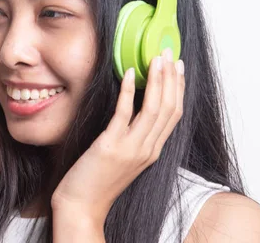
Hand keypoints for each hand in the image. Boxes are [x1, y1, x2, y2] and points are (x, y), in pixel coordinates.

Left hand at [51, 48, 184, 224]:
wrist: (81, 206)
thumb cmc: (97, 180)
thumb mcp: (124, 157)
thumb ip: (133, 136)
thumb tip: (133, 108)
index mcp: (152, 151)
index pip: (174, 114)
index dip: (178, 88)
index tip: (177, 66)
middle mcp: (147, 149)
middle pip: (169, 108)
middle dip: (171, 78)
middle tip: (169, 54)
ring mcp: (131, 148)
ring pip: (154, 109)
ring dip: (156, 80)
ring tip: (155, 59)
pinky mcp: (111, 146)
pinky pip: (124, 114)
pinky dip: (128, 92)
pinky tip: (128, 74)